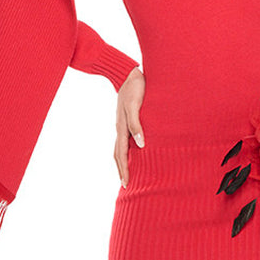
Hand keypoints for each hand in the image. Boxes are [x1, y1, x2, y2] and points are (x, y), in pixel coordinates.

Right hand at [114, 66, 145, 187]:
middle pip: (118, 154)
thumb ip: (137, 124)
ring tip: (127, 172)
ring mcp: (122, 124)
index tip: (126, 183)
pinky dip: (126, 150)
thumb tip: (141, 144)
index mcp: (121, 128)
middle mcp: (120, 128)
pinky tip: (133, 152)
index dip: (124, 169)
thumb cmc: (135, 88)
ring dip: (122, 162)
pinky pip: (125, 139)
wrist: (128, 74)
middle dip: (121, 169)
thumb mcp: (136, 105)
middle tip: (125, 184)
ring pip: (120, 148)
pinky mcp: (126, 120)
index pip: (121, 154)